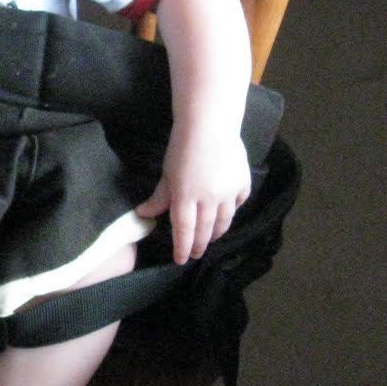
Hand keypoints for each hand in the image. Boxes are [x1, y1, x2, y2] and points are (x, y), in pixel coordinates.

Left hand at [136, 127, 250, 264]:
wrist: (210, 125)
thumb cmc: (182, 147)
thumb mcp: (167, 173)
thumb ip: (160, 197)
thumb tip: (143, 215)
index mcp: (185, 198)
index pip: (184, 231)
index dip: (182, 247)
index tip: (181, 260)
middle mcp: (208, 200)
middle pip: (204, 230)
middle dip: (199, 245)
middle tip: (196, 253)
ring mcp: (228, 193)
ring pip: (224, 221)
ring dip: (216, 233)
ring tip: (211, 238)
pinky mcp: (242, 183)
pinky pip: (238, 204)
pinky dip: (232, 211)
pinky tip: (227, 214)